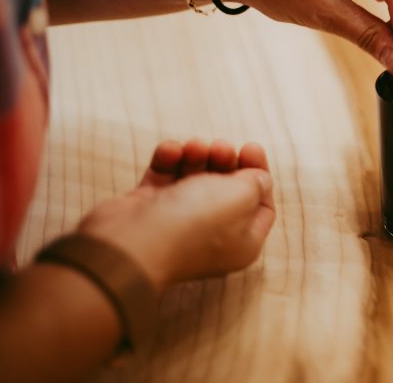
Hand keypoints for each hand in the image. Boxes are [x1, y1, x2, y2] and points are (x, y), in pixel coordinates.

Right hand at [79, 140, 274, 292]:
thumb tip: (259, 178)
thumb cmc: (193, 223)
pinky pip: (165, 175)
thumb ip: (256, 183)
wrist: (130, 244)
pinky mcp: (149, 208)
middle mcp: (212, 235)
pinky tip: (170, 152)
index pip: (261, 205)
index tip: (249, 148)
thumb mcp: (241, 197)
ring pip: (195, 178)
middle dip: (226, 160)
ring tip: (193, 148)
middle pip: (228, 188)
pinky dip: (169, 159)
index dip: (259, 173)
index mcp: (242, 242)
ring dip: (197, 156)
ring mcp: (178, 222)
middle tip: (220, 148)